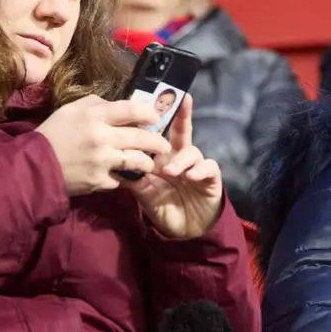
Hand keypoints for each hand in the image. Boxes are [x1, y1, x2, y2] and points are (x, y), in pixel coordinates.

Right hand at [36, 95, 171, 195]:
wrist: (33, 168)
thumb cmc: (52, 134)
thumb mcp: (70, 110)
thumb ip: (96, 104)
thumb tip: (118, 106)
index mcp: (94, 116)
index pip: (131, 109)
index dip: (149, 112)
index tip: (156, 117)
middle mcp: (102, 138)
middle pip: (142, 137)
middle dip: (158, 142)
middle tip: (165, 145)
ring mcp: (102, 162)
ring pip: (139, 161)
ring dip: (147, 162)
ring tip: (149, 163)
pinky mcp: (99, 182)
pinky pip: (122, 179)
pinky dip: (123, 178)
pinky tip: (123, 176)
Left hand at [123, 95, 224, 238]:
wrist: (184, 231)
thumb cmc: (163, 208)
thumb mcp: (144, 193)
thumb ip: (135, 178)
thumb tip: (119, 163)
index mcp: (163, 157)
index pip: (159, 134)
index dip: (157, 120)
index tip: (150, 104)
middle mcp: (181, 156)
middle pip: (182, 130)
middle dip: (182, 114)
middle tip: (183, 100)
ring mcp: (196, 166)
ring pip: (192, 152)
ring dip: (181, 160)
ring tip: (170, 171)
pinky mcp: (211, 178)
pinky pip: (208, 168)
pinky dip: (199, 170)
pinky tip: (190, 176)